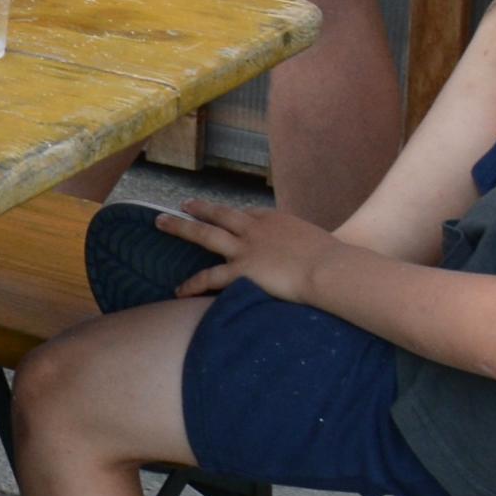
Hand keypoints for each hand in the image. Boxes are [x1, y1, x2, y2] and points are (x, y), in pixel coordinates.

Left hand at [163, 201, 337, 304]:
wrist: (330, 268)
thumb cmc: (334, 259)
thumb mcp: (320, 243)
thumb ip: (308, 247)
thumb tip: (315, 255)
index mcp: (276, 220)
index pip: (250, 214)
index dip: (237, 215)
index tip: (228, 214)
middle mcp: (255, 229)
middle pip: (220, 214)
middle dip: (200, 209)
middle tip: (183, 204)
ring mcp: (245, 248)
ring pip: (205, 234)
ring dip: (180, 227)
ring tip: (160, 222)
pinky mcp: (241, 270)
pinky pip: (209, 277)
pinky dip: (192, 284)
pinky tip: (178, 290)